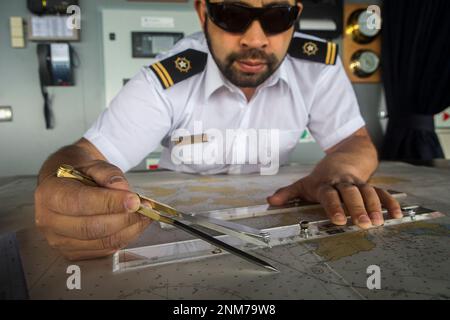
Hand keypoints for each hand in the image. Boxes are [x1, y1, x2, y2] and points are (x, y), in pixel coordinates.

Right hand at [34, 160, 150, 259]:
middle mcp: (49, 221)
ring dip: (129, 230)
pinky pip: (103, 250)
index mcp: (50, 194)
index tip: (134, 200)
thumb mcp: (94, 164)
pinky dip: (123, 238)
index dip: (110, 203)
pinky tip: (133, 225)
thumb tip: (123, 190)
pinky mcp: (72, 252)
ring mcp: (59, 240)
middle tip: (145, 208)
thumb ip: (109, 175)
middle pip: (92, 227)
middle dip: (124, 218)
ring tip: (144, 216)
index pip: (81, 203)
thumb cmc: (79, 174)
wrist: (66, 184)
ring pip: (101, 241)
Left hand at [267, 173, 402, 228]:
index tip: (339, 219)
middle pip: (351, 193)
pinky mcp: (371, 184)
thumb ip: (288, 192)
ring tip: (379, 222)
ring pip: (368, 192)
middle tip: (363, 223)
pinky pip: (382, 192)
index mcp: (326, 183)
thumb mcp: (304, 183)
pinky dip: (390, 202)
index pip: (329, 194)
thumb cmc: (323, 176)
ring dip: (374, 206)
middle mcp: (343, 182)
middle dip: (357, 208)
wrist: (345, 156)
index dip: (334, 206)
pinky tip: (397, 214)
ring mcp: (359, 182)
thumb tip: (271, 200)